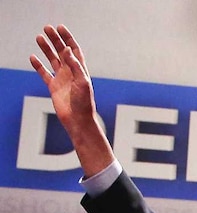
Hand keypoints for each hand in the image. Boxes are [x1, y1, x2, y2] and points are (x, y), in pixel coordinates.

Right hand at [29, 24, 113, 176]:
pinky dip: (38, 65)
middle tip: (46, 28)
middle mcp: (71, 72)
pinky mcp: (53, 87)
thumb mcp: (82, 82)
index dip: (68, 38)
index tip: (60, 28)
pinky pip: (44, 73)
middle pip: (62, 52)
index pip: (73, 50)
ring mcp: (62, 79)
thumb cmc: (84, 103)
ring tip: (39, 37)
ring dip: (46, 49)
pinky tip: (32, 57)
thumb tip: (68, 50)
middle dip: (55, 39)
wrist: (78, 120)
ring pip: (52, 60)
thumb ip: (75, 66)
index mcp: (80, 70)